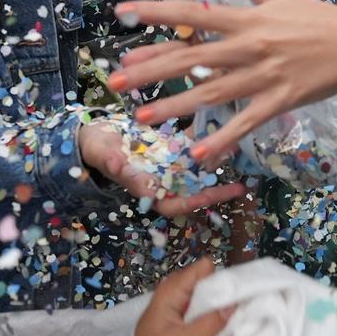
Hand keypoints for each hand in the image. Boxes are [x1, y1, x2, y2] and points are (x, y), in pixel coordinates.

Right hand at [75, 119, 248, 217]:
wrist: (97, 132)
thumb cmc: (97, 147)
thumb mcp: (102, 153)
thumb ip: (112, 161)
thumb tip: (120, 167)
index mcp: (146, 188)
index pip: (172, 203)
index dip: (192, 202)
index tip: (209, 198)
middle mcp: (161, 180)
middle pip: (191, 191)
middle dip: (215, 190)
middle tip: (239, 188)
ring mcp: (168, 164)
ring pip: (196, 170)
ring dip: (215, 163)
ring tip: (237, 154)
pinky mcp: (171, 147)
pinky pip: (193, 148)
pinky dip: (206, 141)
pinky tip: (224, 131)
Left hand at [107, 0, 336, 166]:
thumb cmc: (316, 17)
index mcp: (246, 18)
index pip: (193, 13)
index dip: (156, 12)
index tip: (122, 14)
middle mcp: (249, 46)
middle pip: (192, 58)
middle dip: (151, 68)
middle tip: (115, 78)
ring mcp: (264, 76)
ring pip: (212, 93)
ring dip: (176, 106)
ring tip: (143, 116)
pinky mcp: (280, 101)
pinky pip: (246, 122)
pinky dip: (223, 139)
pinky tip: (198, 152)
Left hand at [134, 256, 233, 335]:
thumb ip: (210, 323)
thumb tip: (233, 304)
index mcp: (166, 297)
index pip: (194, 272)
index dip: (216, 277)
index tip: (237, 288)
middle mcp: (165, 297)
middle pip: (197, 280)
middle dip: (216, 288)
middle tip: (235, 301)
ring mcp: (168, 308)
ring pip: (196, 293)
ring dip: (211, 301)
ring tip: (228, 310)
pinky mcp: (172, 319)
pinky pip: (192, 305)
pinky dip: (205, 309)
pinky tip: (215, 320)